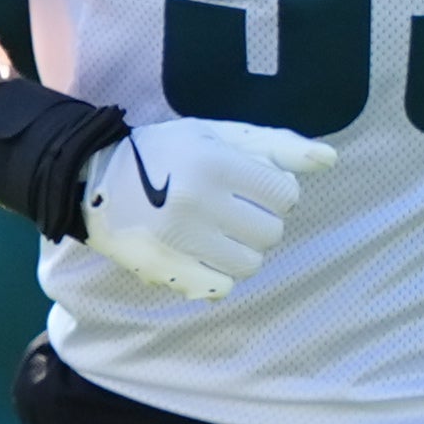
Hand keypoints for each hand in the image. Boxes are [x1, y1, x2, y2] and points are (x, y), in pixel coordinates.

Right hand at [78, 117, 338, 301]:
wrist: (92, 179)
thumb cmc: (166, 152)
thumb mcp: (217, 135)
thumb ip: (275, 146)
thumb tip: (330, 160)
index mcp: (214, 163)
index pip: (284, 193)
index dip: (272, 189)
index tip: (246, 184)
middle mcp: (197, 202)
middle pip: (272, 232)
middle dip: (259, 221)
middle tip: (231, 210)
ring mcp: (180, 241)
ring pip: (251, 264)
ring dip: (242, 250)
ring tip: (217, 233)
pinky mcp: (165, 270)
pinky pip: (221, 288)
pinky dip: (218, 275)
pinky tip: (201, 255)